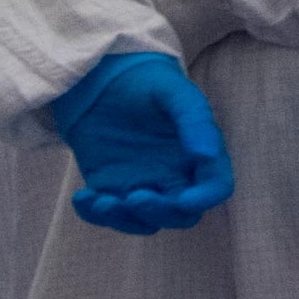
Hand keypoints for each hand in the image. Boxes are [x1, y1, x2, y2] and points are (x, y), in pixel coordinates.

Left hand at [43, 48, 231, 234]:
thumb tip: (206, 156)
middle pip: (180, 214)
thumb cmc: (145, 80)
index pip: (216, 187)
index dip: (205, 198)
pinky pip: (108, 216)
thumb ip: (194, 120)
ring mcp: (143, 184)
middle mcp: (175, 174)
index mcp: (199, 153)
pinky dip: (94, 215)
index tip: (183, 199)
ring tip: (101, 199)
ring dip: (125, 220)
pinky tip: (82, 196)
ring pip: (144, 221)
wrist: (99, 77)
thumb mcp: (174, 91)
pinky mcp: (110, 189)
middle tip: (134, 196)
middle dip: (159, 213)